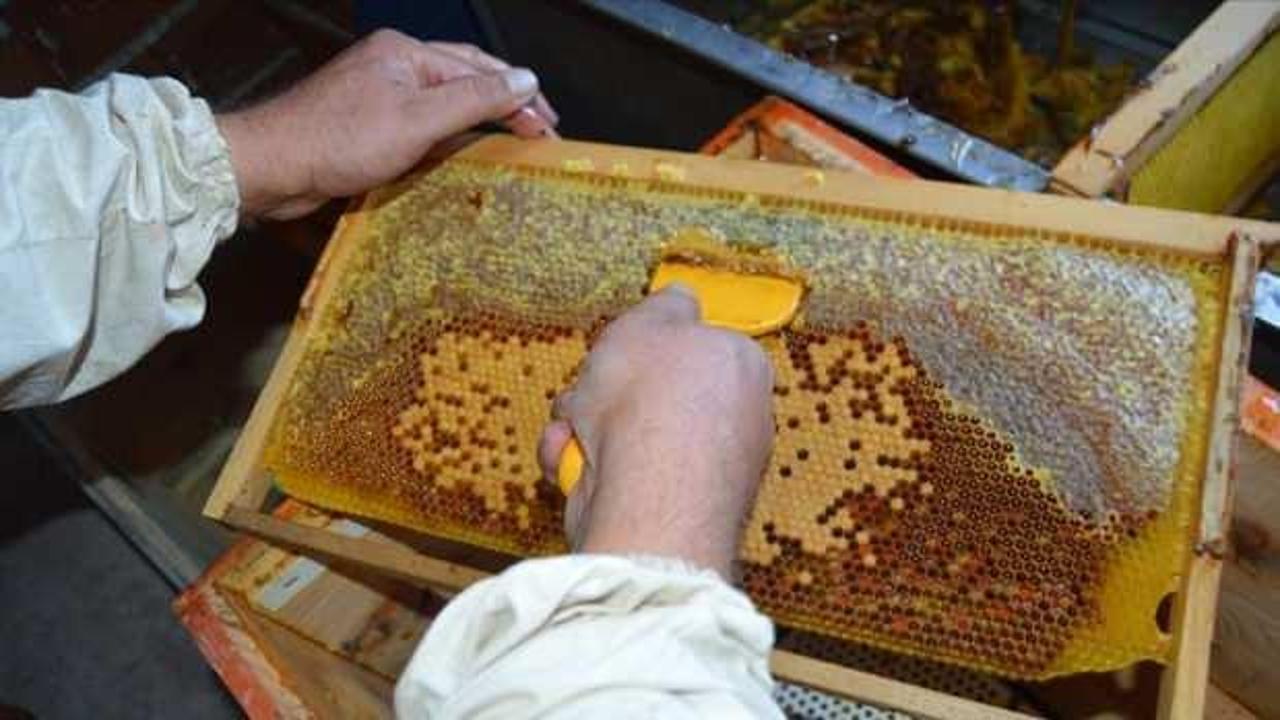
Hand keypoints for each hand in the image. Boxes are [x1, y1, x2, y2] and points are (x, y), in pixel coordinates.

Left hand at [215, 30, 557, 219]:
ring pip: (444, 105)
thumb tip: (524, 81)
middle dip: (505, 103)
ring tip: (512, 144)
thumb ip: (475, 100)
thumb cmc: (335, 140)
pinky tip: (463, 157)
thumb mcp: (418, 119)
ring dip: (479, 122)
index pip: (479, 70)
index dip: (520, 97)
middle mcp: (393, 68)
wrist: (271, 168)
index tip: (548, 125)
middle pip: (465, 80)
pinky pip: (422, 127)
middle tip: (539, 131)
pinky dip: (450, 139)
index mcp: (406, 54)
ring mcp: (378, 96)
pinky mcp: (367, 127)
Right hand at [537, 287, 775, 576]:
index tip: (630, 347)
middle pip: (650, 392)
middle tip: (594, 384)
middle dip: (605, 388)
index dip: (655, 345)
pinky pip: (606, 474)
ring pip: (618, 432)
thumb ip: (667, 306)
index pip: (699, 347)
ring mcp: (694, 472)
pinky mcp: (654, 509)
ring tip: (577, 424)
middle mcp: (729, 424)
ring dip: (581, 423)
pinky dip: (579, 463)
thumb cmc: (654, 399)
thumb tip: (681, 298)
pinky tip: (574, 457)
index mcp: (741, 369)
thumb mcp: (654, 318)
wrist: (639, 488)